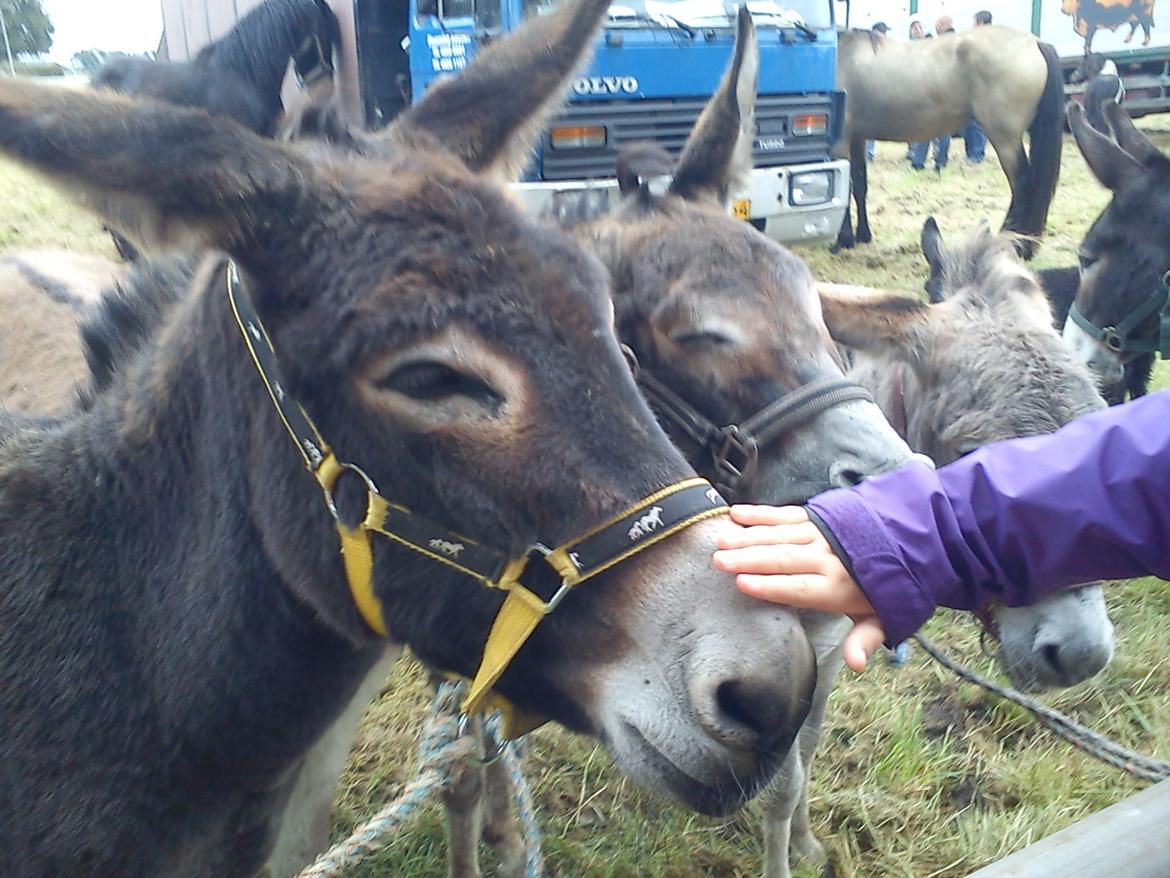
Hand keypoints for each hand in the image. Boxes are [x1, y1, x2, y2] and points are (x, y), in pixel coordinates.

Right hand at [713, 504, 885, 671]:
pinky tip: (737, 514)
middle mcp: (827, 557)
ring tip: (722, 541)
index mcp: (838, 586)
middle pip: (783, 559)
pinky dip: (760, 514)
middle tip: (720, 561)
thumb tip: (855, 665)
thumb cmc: (888, 586)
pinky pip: (785, 514)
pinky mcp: (816, 516)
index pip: (799, 587)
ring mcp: (820, 533)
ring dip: (748, 537)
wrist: (912, 540)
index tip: (742, 583)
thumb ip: (865, 639)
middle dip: (749, 559)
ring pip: (779, 535)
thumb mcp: (883, 617)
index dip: (771, 585)